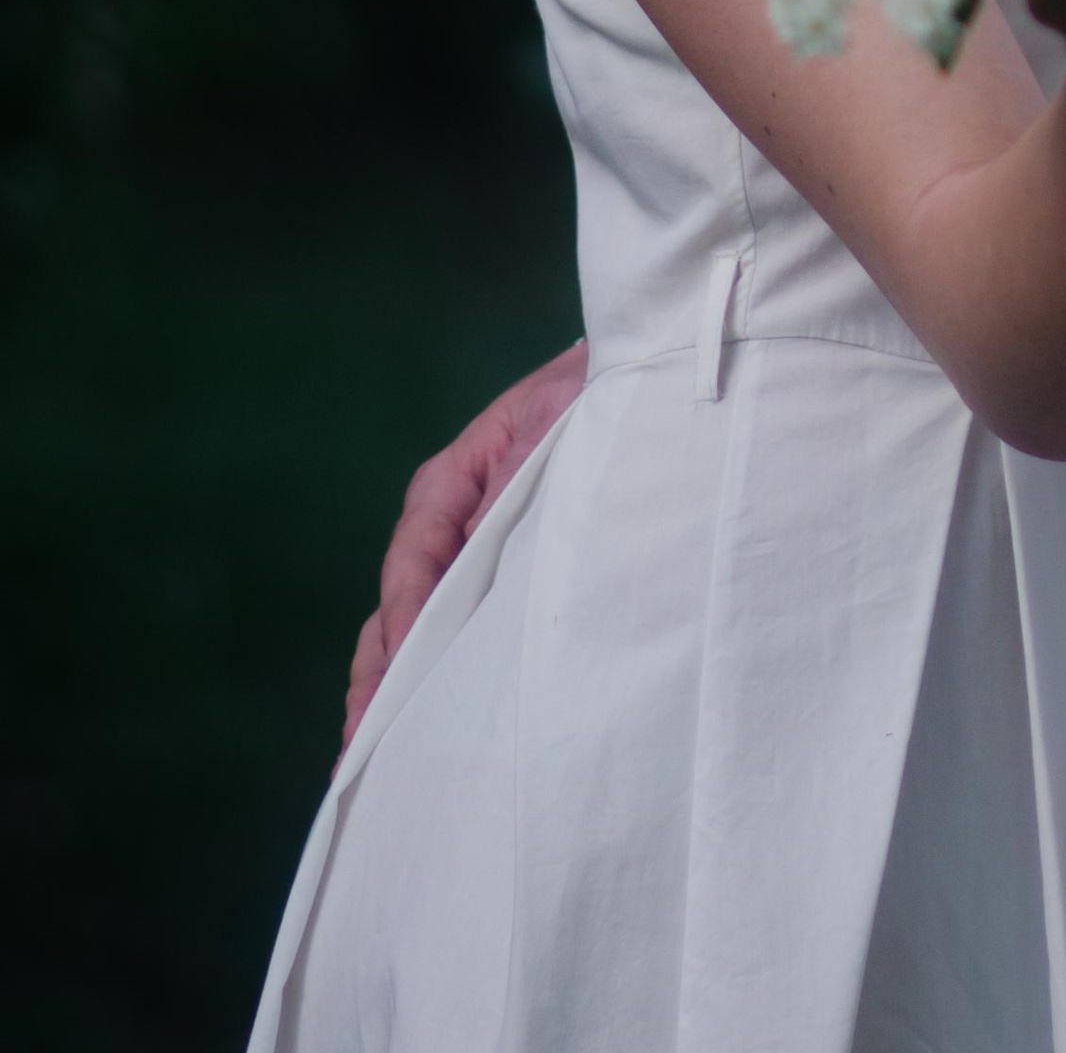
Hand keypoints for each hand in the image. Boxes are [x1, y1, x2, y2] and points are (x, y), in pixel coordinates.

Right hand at [340, 339, 588, 753]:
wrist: (629, 386)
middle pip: (398, 608)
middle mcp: (445, 528)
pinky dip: (428, 677)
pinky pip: (453, 633)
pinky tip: (415, 726)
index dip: (407, 617)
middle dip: (378, 676)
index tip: (404, 671)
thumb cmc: (585, 398)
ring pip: (413, 630)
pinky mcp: (493, 585)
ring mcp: (465, 560)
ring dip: (392, 688)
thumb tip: (477, 549)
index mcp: (447, 485)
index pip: (415, 560)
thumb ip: (514, 481)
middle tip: (362, 745)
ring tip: (370, 754)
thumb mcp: (549, 426)